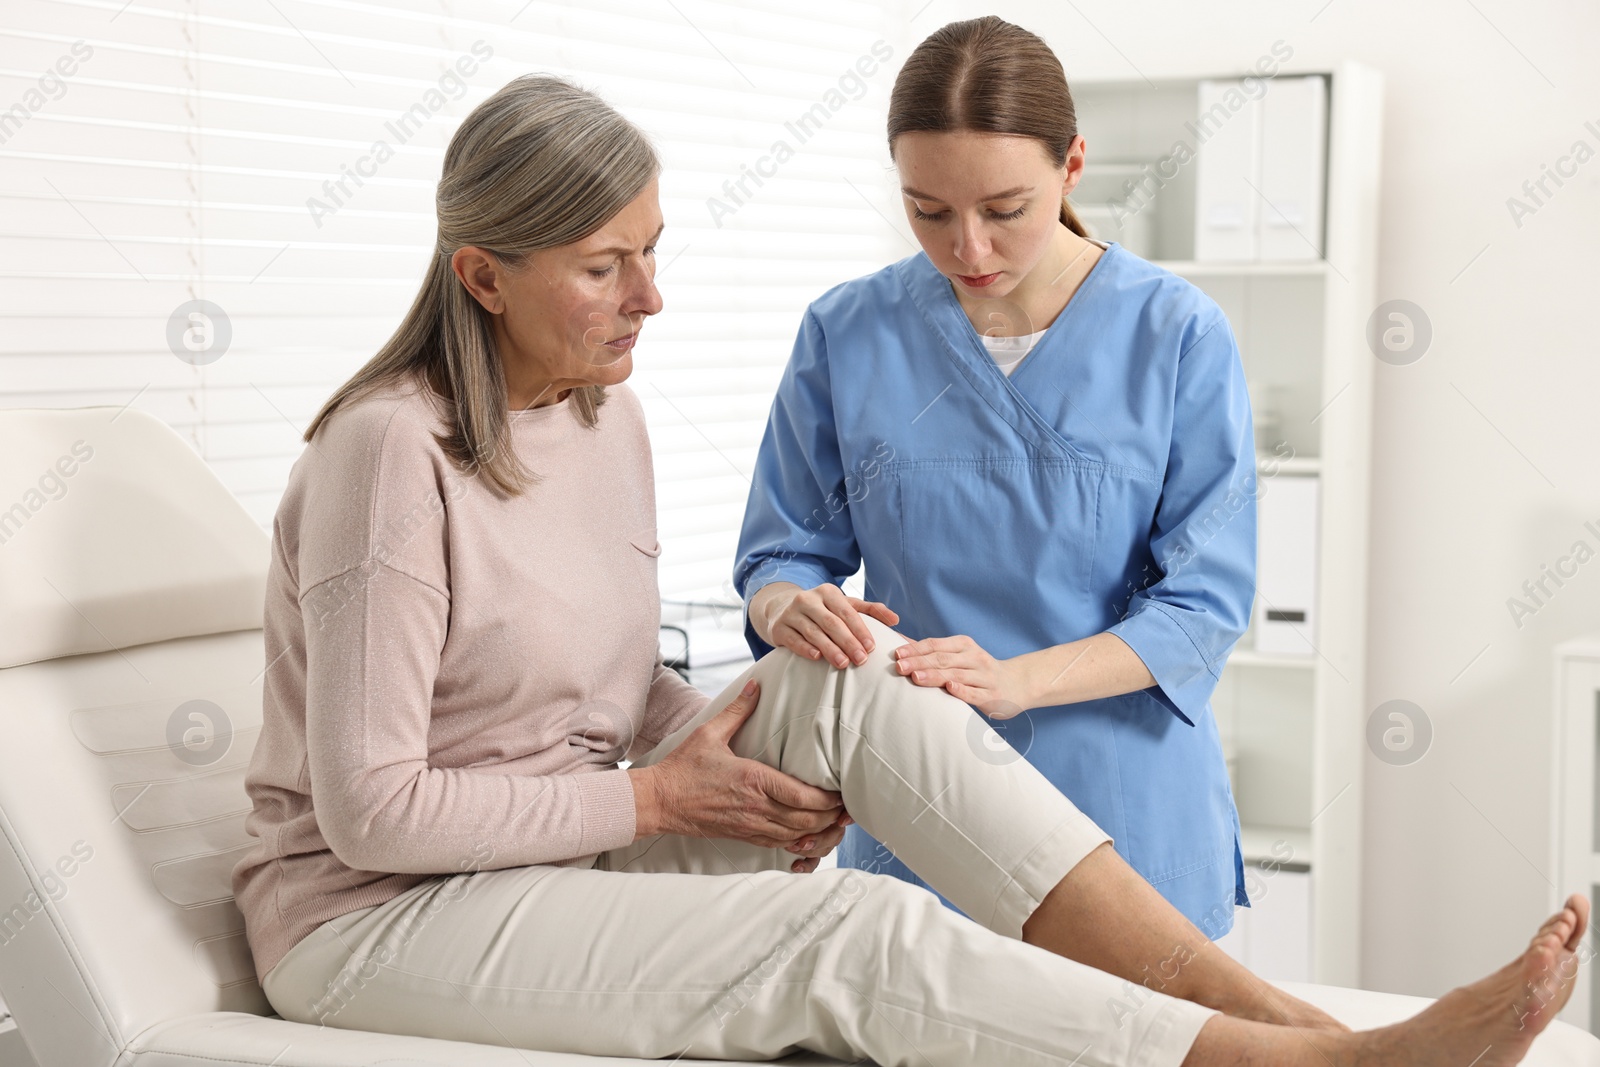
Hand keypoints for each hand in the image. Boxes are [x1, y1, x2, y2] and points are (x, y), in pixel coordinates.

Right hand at [629, 679, 848, 867]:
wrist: (659, 801)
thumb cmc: (683, 767)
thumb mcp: (710, 733)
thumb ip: (738, 710)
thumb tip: (755, 685)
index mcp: (753, 780)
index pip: (802, 797)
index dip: (828, 799)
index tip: (841, 792)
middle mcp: (755, 808)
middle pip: (806, 821)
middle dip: (832, 818)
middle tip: (848, 808)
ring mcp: (750, 826)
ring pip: (797, 836)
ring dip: (820, 832)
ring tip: (836, 822)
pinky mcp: (744, 836)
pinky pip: (779, 845)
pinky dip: (799, 842)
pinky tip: (809, 835)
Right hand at [751, 581, 899, 668]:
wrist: (781, 608)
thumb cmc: (821, 610)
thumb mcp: (844, 605)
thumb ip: (870, 611)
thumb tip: (896, 620)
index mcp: (828, 592)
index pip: (847, 612)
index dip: (860, 630)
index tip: (872, 647)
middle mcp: (808, 599)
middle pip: (831, 623)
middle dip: (848, 642)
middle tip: (862, 660)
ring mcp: (791, 613)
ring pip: (813, 632)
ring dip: (830, 649)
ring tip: (843, 663)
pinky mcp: (778, 628)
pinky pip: (793, 639)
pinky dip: (805, 648)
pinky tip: (817, 657)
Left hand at [891, 634, 1031, 718]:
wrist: (1017, 683)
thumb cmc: (978, 669)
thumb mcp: (959, 654)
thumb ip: (932, 650)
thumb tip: (899, 641)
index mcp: (964, 645)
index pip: (935, 645)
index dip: (916, 649)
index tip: (896, 654)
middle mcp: (974, 658)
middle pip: (943, 659)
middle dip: (920, 662)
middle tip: (899, 666)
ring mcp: (984, 677)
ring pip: (957, 675)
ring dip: (935, 675)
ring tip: (916, 677)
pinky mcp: (992, 696)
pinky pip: (975, 693)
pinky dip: (962, 690)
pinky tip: (950, 688)